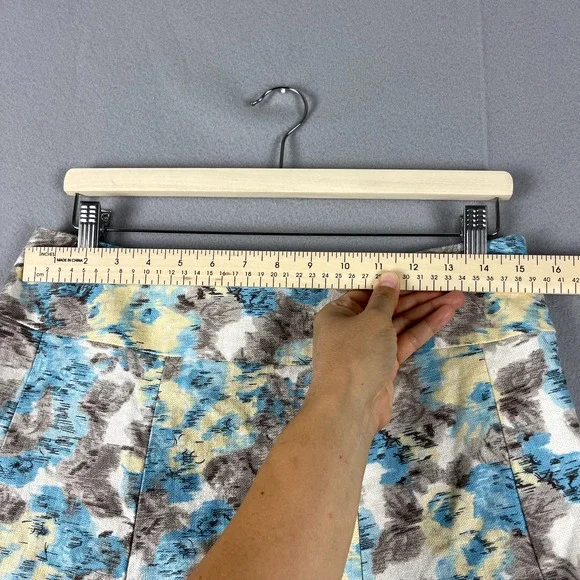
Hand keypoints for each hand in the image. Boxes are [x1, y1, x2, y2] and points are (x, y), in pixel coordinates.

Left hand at [306, 272, 465, 434]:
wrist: (349, 407)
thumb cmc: (355, 355)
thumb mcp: (372, 320)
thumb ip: (385, 298)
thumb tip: (390, 276)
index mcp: (339, 312)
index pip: (368, 291)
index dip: (394, 283)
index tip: (417, 274)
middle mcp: (352, 327)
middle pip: (388, 307)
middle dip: (418, 296)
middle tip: (447, 286)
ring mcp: (369, 347)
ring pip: (400, 323)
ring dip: (426, 310)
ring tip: (455, 297)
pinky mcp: (385, 363)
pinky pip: (405, 340)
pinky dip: (424, 328)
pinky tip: (445, 314)